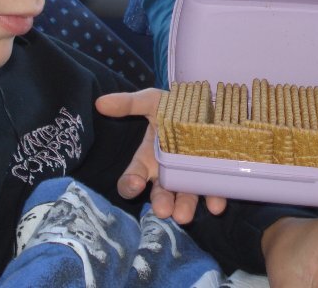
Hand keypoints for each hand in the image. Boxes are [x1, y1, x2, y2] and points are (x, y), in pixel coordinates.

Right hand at [95, 88, 226, 222]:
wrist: (207, 105)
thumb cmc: (173, 107)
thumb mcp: (152, 101)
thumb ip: (129, 104)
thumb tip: (100, 102)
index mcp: (148, 160)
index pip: (132, 179)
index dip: (130, 184)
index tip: (135, 184)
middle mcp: (166, 175)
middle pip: (159, 195)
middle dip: (160, 203)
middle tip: (164, 210)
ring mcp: (189, 179)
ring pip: (183, 199)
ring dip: (184, 208)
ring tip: (184, 215)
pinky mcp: (212, 179)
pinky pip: (212, 193)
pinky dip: (214, 200)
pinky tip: (216, 205)